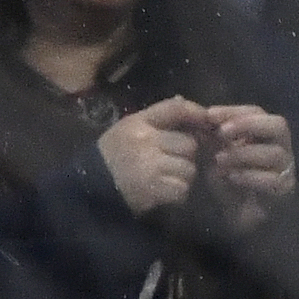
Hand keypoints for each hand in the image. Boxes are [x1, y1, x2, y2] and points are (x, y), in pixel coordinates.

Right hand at [95, 96, 210, 218]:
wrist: (92, 184)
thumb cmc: (114, 154)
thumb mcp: (130, 128)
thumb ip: (158, 119)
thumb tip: (186, 104)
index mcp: (139, 121)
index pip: (175, 108)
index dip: (196, 113)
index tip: (207, 122)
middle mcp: (146, 140)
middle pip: (189, 145)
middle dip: (187, 155)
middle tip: (175, 162)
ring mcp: (150, 164)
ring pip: (189, 169)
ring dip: (184, 176)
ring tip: (168, 178)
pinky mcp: (154, 188)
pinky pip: (182, 189)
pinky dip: (178, 193)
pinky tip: (165, 191)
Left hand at [199, 105, 294, 232]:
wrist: (231, 215)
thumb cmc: (223, 179)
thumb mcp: (208, 150)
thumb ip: (200, 129)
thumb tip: (178, 99)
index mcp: (263, 133)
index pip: (256, 112)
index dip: (234, 111)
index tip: (209, 115)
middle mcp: (280, 148)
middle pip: (278, 126)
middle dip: (248, 125)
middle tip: (222, 133)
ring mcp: (286, 170)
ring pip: (275, 153)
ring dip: (244, 153)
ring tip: (220, 160)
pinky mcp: (285, 192)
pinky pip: (274, 180)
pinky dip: (250, 176)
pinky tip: (232, 178)